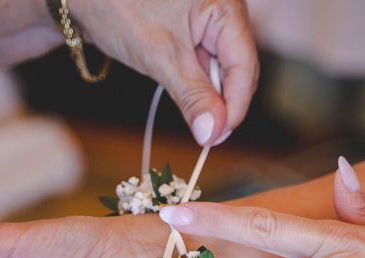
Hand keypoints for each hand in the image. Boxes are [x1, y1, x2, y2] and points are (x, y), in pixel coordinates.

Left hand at [70, 0, 258, 145]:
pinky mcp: (193, 28)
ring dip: (209, 95)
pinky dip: (197, 83)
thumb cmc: (119, 7)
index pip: (245, 66)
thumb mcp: (160, 57)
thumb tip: (212, 132)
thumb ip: (192, 96)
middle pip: (238, 67)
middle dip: (223, 103)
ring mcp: (208, 19)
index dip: (234, 106)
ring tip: (196, 119)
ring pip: (221, 68)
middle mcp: (223, 9)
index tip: (217, 137)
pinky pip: (205, 62)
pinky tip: (187, 97)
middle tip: (206, 136)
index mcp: (225, 6)